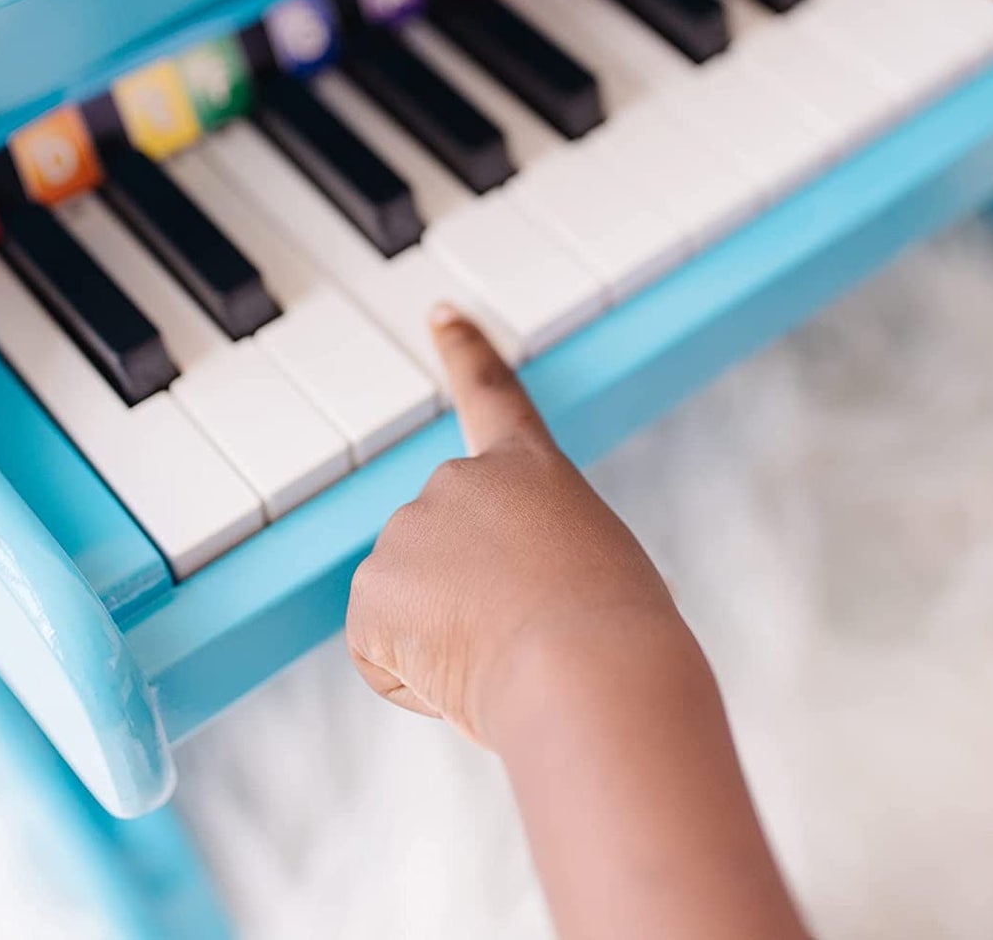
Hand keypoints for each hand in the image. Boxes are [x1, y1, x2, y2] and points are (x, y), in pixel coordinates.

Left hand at [346, 304, 682, 747]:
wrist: (589, 671)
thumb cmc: (619, 639)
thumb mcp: (598, 572)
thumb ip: (543, 560)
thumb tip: (502, 615)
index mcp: (531, 469)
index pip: (493, 396)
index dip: (466, 353)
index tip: (440, 314)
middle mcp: (461, 482)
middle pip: (441, 548)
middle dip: (462, 598)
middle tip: (519, 633)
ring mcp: (410, 528)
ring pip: (410, 604)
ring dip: (442, 641)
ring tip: (502, 654)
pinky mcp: (373, 586)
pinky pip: (382, 651)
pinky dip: (412, 677)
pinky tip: (460, 673)